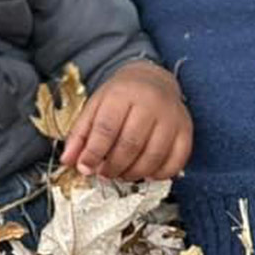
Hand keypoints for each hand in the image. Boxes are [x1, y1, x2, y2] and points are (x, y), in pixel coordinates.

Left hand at [59, 60, 191, 179]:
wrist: (152, 79)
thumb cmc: (119, 96)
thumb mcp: (94, 107)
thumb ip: (79, 134)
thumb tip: (68, 161)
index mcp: (122, 95)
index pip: (106, 129)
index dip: (93, 153)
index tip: (85, 168)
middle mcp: (150, 104)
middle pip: (130, 144)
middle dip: (113, 166)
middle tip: (104, 173)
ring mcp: (172, 117)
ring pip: (153, 155)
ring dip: (134, 173)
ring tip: (121, 174)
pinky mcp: (186, 129)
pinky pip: (177, 160)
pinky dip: (160, 174)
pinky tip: (146, 173)